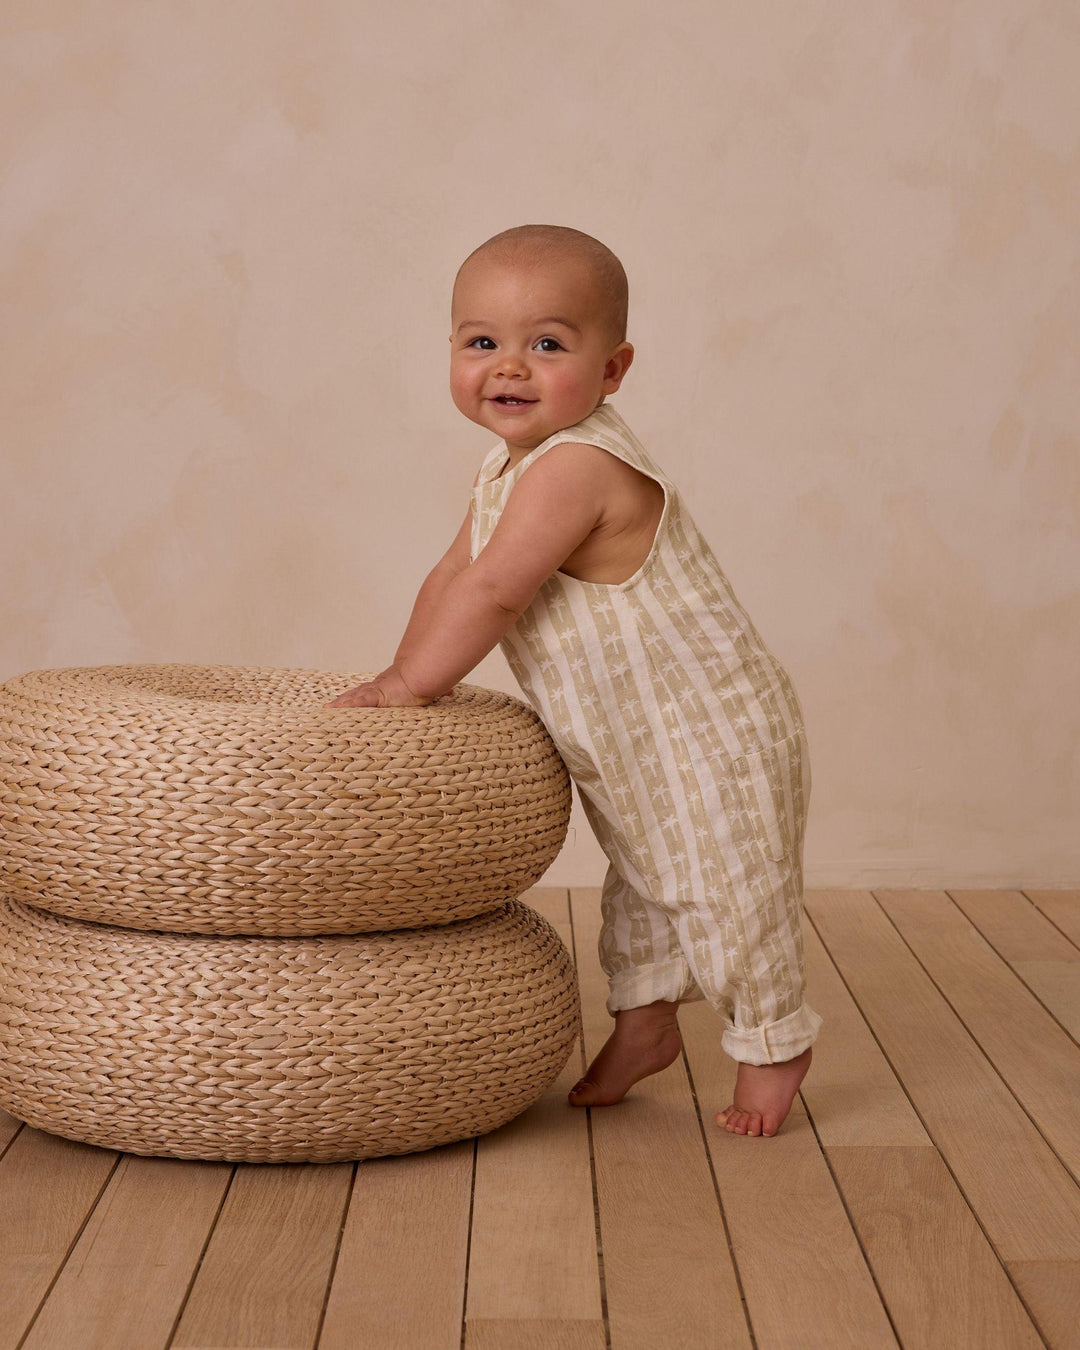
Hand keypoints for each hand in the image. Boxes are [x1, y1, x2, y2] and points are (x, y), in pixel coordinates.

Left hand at [323, 664, 453, 707]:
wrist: (424, 674)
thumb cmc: (428, 678)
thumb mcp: (432, 689)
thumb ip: (440, 690)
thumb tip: (451, 691)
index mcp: (391, 687)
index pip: (372, 692)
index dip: (361, 695)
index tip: (352, 699)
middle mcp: (380, 687)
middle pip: (358, 694)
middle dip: (346, 700)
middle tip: (331, 706)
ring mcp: (376, 691)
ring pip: (353, 698)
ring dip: (341, 704)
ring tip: (327, 709)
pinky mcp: (375, 696)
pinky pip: (355, 703)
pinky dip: (343, 706)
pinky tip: (331, 709)